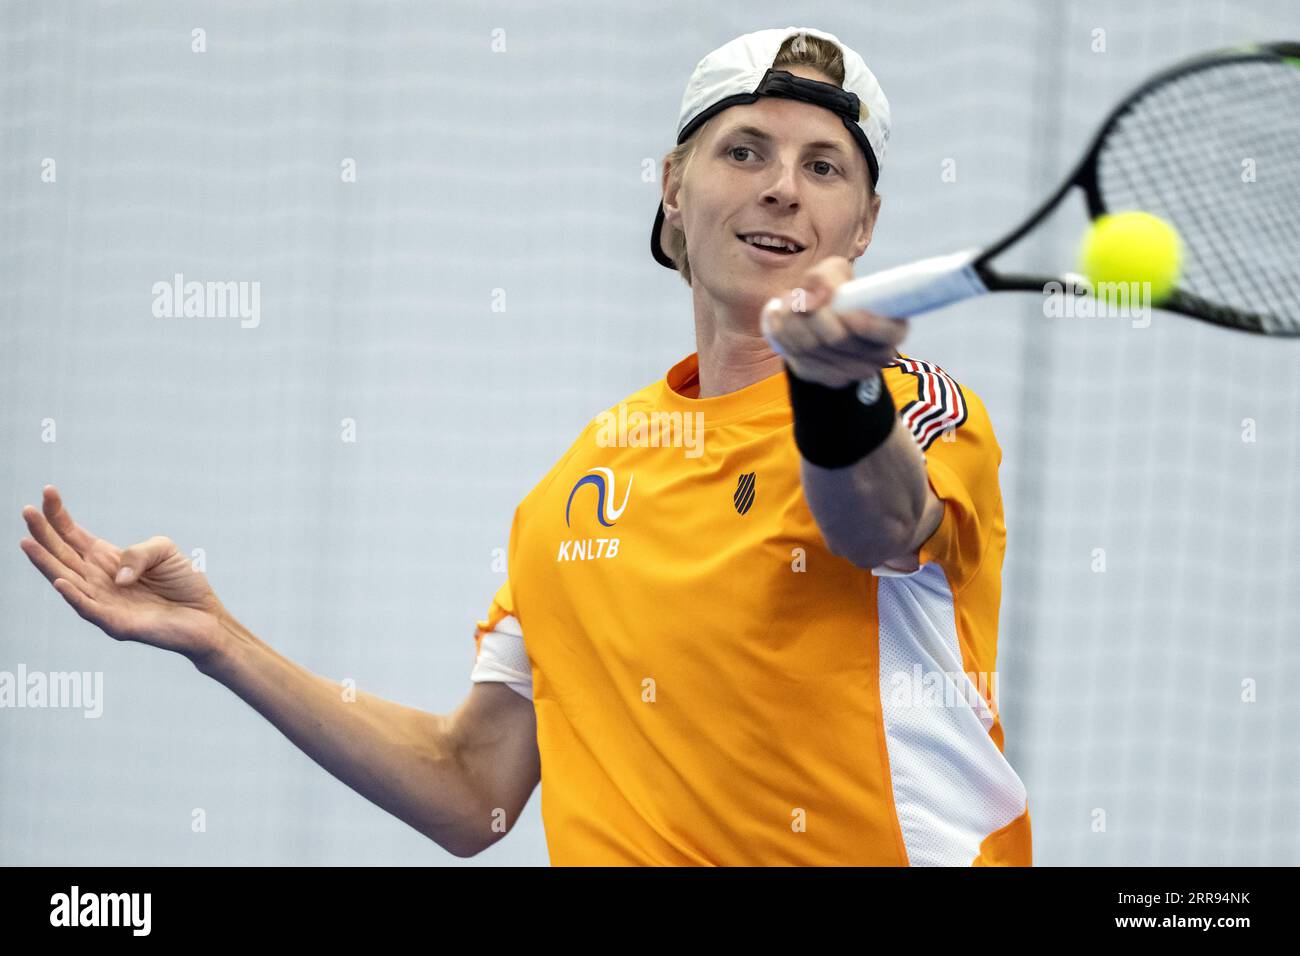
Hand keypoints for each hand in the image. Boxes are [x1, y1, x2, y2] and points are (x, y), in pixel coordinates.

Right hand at [19, 485, 227, 666]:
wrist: (206, 617)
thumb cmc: (184, 584)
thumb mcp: (164, 551)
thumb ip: (140, 552)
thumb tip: (118, 575)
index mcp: (107, 559)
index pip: (73, 535)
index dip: (58, 515)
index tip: (48, 491)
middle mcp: (98, 579)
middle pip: (62, 554)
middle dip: (42, 533)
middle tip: (25, 511)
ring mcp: (103, 602)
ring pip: (65, 580)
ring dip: (46, 562)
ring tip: (27, 542)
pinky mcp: (115, 623)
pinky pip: (88, 609)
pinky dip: (73, 596)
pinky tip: (59, 580)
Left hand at [760, 256, 907, 387]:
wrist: (817, 319)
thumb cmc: (835, 294)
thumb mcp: (835, 273)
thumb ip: (827, 276)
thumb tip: (814, 299)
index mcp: (892, 328)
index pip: (887, 333)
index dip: (867, 325)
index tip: (845, 311)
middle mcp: (877, 356)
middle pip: (838, 338)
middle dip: (812, 313)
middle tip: (797, 295)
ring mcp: (851, 372)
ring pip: (812, 348)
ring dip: (791, 321)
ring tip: (786, 302)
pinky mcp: (824, 378)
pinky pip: (797, 358)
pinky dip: (783, 334)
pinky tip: (781, 320)